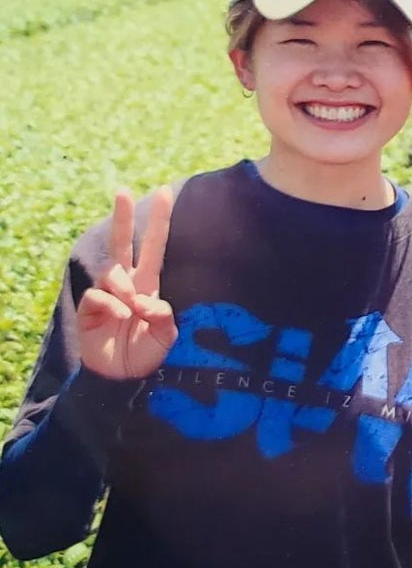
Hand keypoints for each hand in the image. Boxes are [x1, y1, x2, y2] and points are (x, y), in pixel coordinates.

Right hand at [77, 187, 176, 379]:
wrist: (121, 376)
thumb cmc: (146, 353)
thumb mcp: (165, 336)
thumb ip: (163, 316)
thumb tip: (145, 299)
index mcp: (149, 284)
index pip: (155, 246)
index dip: (159, 221)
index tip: (165, 192)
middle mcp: (128, 283)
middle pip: (123, 243)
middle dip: (123, 217)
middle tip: (123, 191)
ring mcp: (107, 293)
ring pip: (113, 271)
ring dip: (125, 287)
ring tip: (132, 310)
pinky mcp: (90, 307)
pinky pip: (99, 295)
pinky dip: (112, 305)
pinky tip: (119, 318)